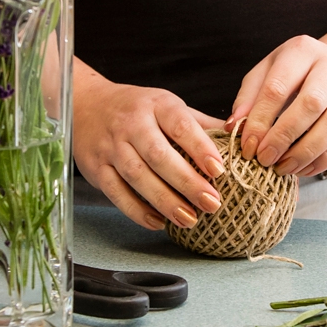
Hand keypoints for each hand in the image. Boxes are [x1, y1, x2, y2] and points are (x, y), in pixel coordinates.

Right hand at [73, 76, 225, 230]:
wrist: (86, 105)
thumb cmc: (138, 109)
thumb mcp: (168, 105)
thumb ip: (201, 124)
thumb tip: (240, 137)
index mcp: (157, 105)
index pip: (180, 125)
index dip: (200, 148)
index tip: (219, 171)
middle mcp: (132, 124)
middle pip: (159, 155)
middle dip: (187, 182)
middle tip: (212, 203)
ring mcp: (111, 146)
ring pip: (138, 176)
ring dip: (165, 201)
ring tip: (190, 219)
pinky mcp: (96, 168)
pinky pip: (116, 192)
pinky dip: (137, 211)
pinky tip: (158, 222)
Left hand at [228, 35, 326, 177]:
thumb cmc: (289, 75)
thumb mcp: (263, 75)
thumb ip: (247, 99)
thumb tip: (234, 127)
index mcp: (301, 50)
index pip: (278, 87)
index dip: (260, 120)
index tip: (247, 146)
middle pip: (311, 103)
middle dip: (284, 136)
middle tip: (265, 159)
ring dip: (306, 151)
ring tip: (283, 168)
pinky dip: (323, 160)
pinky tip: (302, 169)